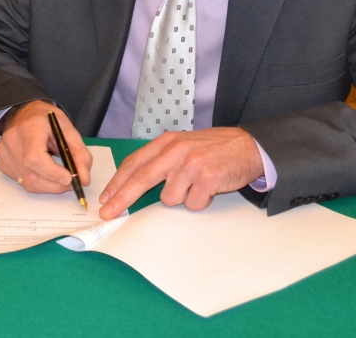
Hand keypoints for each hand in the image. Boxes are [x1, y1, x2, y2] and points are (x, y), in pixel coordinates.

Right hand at [0, 101, 93, 193]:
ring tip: (60, 179)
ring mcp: (4, 152)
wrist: (24, 112)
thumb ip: (79, 153)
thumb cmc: (46, 119)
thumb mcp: (68, 129)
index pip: (35, 158)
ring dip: (48, 187)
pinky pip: (21, 181)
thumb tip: (84, 179)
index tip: (69, 178)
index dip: (52, 173)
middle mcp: (12, 140)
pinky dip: (37, 184)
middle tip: (70, 183)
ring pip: (26, 182)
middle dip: (54, 185)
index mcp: (29, 127)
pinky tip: (45, 174)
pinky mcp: (2, 162)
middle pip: (30, 175)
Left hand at [98, 127, 262, 217]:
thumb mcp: (183, 145)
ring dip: (182, 198)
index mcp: (167, 142)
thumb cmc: (214, 149)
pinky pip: (193, 204)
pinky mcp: (207, 178)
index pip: (135, 163)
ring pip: (170, 198)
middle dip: (122, 199)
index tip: (106, 198)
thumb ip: (162, 160)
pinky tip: (210, 189)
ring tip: (197, 186)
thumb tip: (133, 183)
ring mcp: (192, 165)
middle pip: (141, 179)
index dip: (118, 182)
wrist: (249, 146)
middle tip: (108, 213)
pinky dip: (200, 202)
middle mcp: (176, 151)